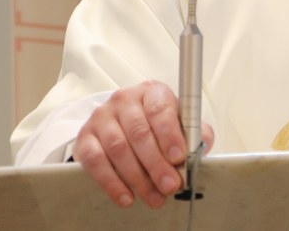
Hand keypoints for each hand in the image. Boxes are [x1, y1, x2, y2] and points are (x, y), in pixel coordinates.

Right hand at [71, 80, 214, 207]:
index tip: (178, 157)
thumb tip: (202, 144)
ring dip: (138, 177)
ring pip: (119, 148)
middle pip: (139, 133)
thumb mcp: (177, 122)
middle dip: (157, 164)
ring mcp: (102, 117)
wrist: (120, 124)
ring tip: (153, 196)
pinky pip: (96, 161)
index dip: (169, 134)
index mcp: (151, 92)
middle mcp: (124, 100)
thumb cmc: (154, 124)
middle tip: (170, 185)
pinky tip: (126, 196)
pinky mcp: (85, 137)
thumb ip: (193, 132)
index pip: (159, 109)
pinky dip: (111, 182)